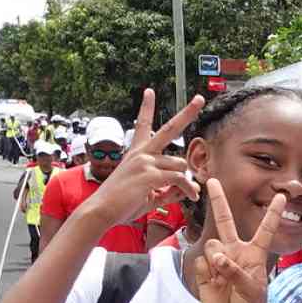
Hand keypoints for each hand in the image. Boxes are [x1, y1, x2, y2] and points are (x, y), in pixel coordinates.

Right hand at [88, 88, 205, 226]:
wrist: (101, 211)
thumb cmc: (121, 204)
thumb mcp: (148, 194)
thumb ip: (169, 190)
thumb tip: (190, 189)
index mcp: (136, 152)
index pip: (143, 125)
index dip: (146, 107)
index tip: (149, 91)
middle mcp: (141, 153)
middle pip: (169, 128)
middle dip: (187, 113)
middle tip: (200, 99)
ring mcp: (145, 162)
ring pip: (180, 165)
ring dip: (188, 181)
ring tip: (190, 193)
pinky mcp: (150, 175)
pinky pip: (179, 179)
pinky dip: (188, 189)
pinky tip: (191, 197)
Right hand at [197, 178, 285, 302]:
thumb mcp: (252, 290)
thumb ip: (236, 270)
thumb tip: (217, 257)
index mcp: (255, 254)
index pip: (265, 229)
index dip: (272, 213)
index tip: (281, 196)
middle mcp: (235, 252)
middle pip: (226, 222)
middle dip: (219, 201)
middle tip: (212, 181)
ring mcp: (218, 260)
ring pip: (213, 245)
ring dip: (217, 261)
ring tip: (223, 277)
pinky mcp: (204, 270)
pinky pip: (202, 263)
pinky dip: (207, 273)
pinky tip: (214, 284)